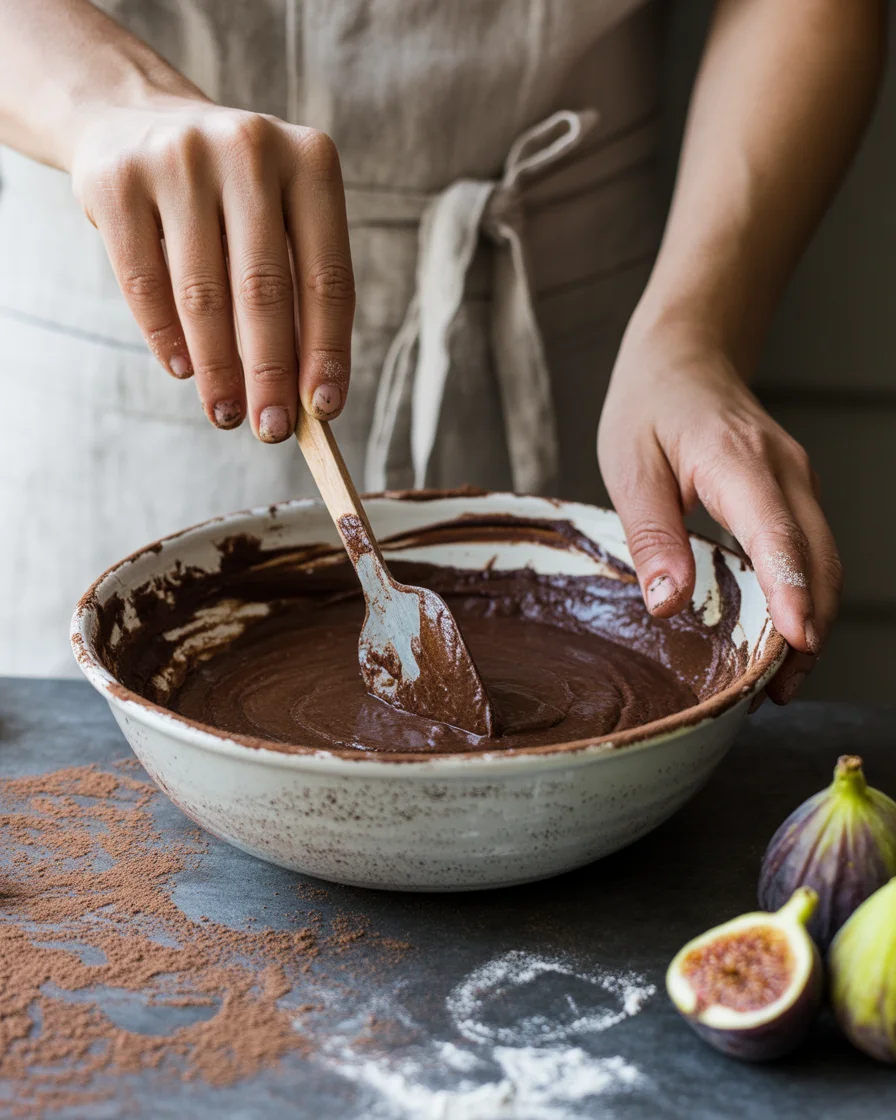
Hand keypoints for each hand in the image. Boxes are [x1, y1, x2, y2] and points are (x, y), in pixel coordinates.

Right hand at [70, 93, 353, 439]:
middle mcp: (249, 149)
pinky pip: (145, 283)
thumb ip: (299, 291)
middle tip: (272, 430)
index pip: (329, 278)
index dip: (327, 352)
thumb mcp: (281, 217)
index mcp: (311, 162)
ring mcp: (178, 158)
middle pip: (264, 291)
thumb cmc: (233, 194)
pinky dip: (166, 338)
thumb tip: (307, 397)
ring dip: (218, 370)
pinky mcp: (118, 180)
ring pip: (202, 295)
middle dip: (270, 374)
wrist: (139, 121)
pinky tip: (184, 371)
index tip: (324, 410)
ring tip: (227, 414)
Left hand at [598, 321, 841, 703]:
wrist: (684, 357)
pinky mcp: (794, 493)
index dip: (790, 590)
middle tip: (778, 691)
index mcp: (738, 461)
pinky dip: (806, 594)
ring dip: (813, 618)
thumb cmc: (649, 408)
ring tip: (781, 681)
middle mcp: (784, 471)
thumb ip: (652, 534)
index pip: (776, 533)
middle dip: (809, 626)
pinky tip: (782, 633)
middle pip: (817, 558)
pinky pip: (812, 549)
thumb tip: (669, 604)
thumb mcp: (629, 466)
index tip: (797, 642)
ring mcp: (797, 481)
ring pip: (824, 559)